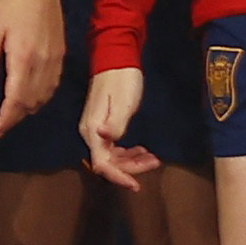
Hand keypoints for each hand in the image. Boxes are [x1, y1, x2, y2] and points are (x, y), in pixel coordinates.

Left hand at [0, 0, 67, 136]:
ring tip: (11, 114)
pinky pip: (52, 87)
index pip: (16, 101)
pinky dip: (40, 99)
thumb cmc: (11, 6)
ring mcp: (55, 61)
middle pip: (30, 104)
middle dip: (15, 119)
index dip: (5, 120)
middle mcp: (43, 64)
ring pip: (43, 98)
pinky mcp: (61, 57)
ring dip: (28, 110)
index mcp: (23, 59)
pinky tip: (29, 98)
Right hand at [80, 64, 155, 189]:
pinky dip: (129, 152)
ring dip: (132, 161)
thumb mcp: (123, 102)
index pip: (102, 164)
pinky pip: (114, 148)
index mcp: (93, 129)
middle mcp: (91, 133)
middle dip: (131, 168)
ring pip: (112, 157)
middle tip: (154, 162)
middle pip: (108, 163)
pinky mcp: (103, 126)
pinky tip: (143, 150)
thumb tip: (105, 139)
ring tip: (153, 157)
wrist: (116, 59)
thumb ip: (116, 124)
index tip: (136, 185)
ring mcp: (96, 130)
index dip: (118, 176)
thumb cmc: (121, 79)